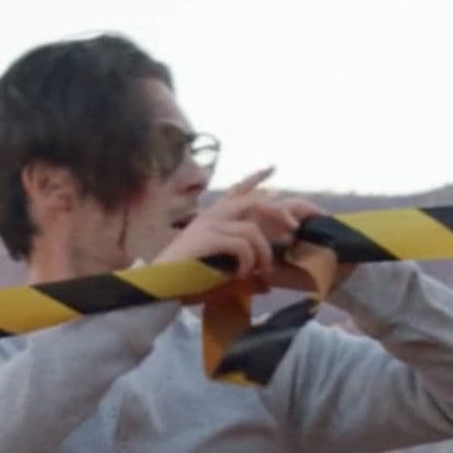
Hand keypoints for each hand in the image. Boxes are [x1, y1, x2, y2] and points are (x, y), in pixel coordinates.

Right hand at [154, 170, 327, 295]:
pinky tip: (244, 273)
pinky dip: (249, 261)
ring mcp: (209, 224)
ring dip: (264, 253)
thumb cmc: (188, 276)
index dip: (256, 178)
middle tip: (292, 231)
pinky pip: (241, 244)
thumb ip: (239, 257)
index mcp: (213, 216)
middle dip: (278, 214)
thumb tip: (268, 268)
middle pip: (254, 202)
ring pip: (252, 228)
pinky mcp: (207, 237)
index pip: (237, 189)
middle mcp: (212, 214)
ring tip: (264, 271)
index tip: (272, 168)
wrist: (160, 283)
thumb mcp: (218, 261)